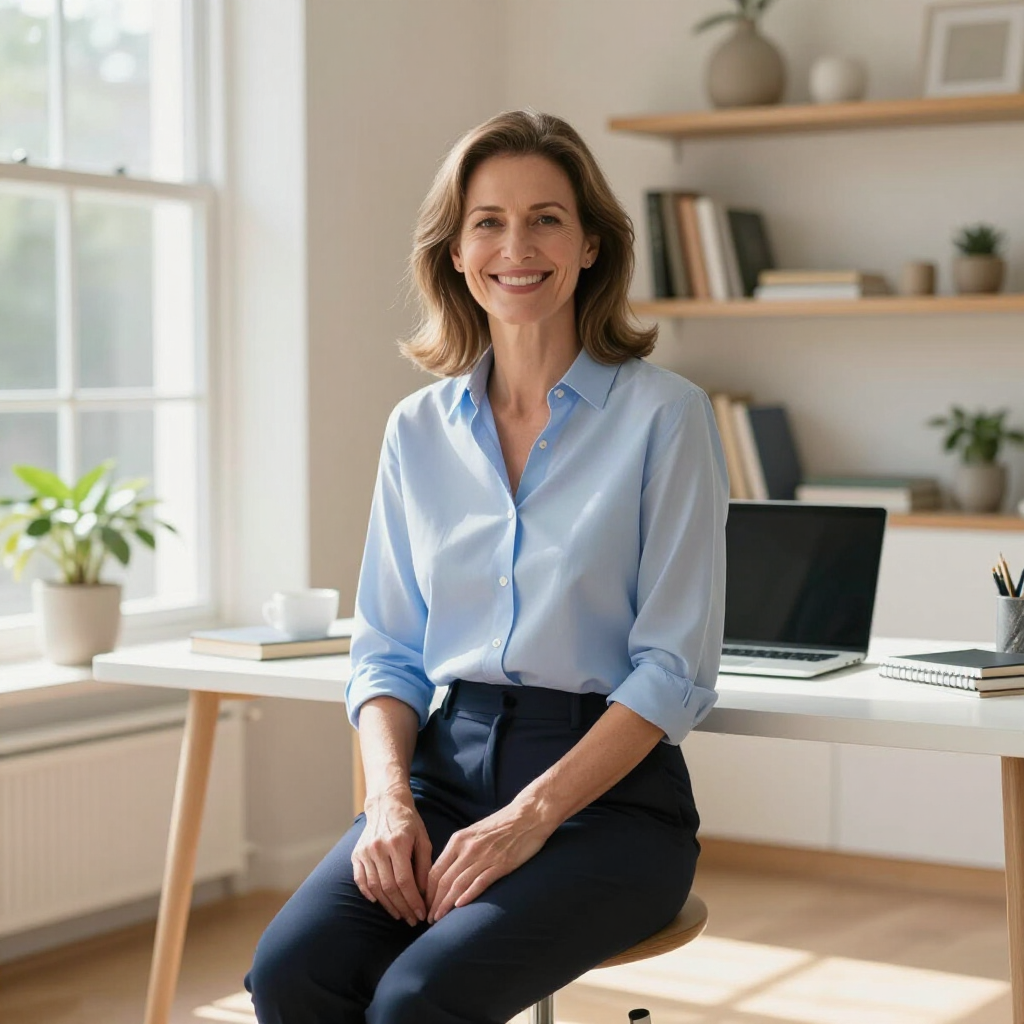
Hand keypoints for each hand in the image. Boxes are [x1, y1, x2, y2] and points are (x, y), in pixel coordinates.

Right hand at [352, 786, 431, 925]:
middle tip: (412, 920)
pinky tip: (380, 902)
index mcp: (397, 843)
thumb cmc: (409, 822)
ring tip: (400, 915)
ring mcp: (365, 852)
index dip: (413, 901)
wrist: (386, 804)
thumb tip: (424, 894)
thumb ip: (424, 866)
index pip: (404, 881)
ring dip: (388, 905)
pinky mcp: (356, 854)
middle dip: (403, 907)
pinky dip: (369, 894)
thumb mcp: (423, 839)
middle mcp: (378, 848)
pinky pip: (360, 880)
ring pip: (375, 887)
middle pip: (389, 887)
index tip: (421, 913)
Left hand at [426, 801, 551, 923]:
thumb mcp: (474, 832)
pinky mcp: (500, 864)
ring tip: (439, 919)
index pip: (435, 870)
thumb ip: (460, 850)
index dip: (427, 891)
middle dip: (433, 902)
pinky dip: (468, 895)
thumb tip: (448, 871)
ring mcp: (484, 856)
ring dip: (446, 905)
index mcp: (458, 840)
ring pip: (458, 884)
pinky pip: (480, 882)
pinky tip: (459, 907)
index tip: (425, 905)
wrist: (528, 814)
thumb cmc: (502, 824)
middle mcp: (467, 848)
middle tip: (429, 919)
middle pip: (443, 880)